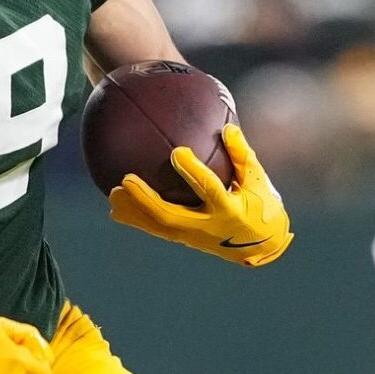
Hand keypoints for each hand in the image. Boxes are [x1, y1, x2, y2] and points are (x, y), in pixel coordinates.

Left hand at [108, 124, 292, 266]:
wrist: (261, 246)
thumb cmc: (261, 205)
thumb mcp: (258, 180)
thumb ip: (242, 155)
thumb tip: (227, 127)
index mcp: (229, 210)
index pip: (209, 189)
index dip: (193, 172)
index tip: (177, 151)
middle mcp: (207, 227)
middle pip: (170, 216)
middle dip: (146, 200)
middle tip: (126, 180)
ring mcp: (193, 237)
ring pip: (158, 226)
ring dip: (134, 212)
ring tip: (113, 195)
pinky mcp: (184, 239)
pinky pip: (157, 229)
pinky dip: (137, 219)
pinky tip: (117, 208)